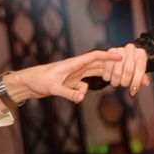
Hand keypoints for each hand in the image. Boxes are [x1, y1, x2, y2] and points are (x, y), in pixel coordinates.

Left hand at [4, 50, 123, 103]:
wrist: (28, 83)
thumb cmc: (38, 80)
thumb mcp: (52, 88)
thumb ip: (67, 93)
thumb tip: (80, 99)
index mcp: (73, 64)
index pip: (94, 56)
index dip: (108, 55)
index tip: (121, 56)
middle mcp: (76, 68)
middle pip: (98, 65)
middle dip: (111, 67)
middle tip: (125, 70)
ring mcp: (74, 75)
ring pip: (93, 75)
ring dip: (101, 80)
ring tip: (111, 83)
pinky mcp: (71, 83)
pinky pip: (83, 88)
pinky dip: (83, 93)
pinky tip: (75, 97)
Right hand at [101, 44, 151, 95]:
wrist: (121, 55)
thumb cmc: (132, 65)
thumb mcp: (138, 71)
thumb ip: (142, 77)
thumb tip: (145, 82)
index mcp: (141, 54)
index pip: (140, 68)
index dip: (136, 82)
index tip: (133, 91)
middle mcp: (131, 49)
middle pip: (128, 70)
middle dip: (125, 82)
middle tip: (123, 85)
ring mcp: (120, 49)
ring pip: (117, 72)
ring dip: (115, 81)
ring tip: (116, 82)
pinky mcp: (110, 50)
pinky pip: (107, 68)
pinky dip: (107, 77)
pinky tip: (109, 78)